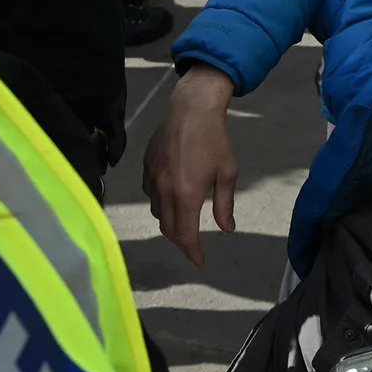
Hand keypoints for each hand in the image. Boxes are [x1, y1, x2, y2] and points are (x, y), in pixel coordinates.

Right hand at [142, 65, 237, 266]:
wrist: (191, 109)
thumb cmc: (215, 140)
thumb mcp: (226, 174)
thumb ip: (224, 205)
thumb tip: (226, 229)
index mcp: (186, 194)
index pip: (185, 234)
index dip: (192, 251)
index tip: (200, 261)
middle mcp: (164, 190)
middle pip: (167, 228)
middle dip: (180, 241)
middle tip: (193, 245)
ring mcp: (151, 178)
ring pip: (156, 212)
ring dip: (169, 222)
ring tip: (183, 222)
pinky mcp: (144, 167)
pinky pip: (149, 194)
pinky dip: (160, 203)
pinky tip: (172, 198)